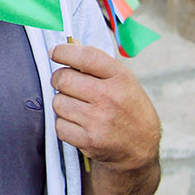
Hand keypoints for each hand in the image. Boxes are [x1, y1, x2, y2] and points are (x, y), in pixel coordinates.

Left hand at [50, 42, 160, 194]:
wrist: (139, 149)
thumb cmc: (126, 108)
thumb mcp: (122, 81)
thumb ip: (96, 64)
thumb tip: (69, 44)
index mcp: (121, 78)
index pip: (86, 57)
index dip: (64, 51)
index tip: (55, 52)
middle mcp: (110, 98)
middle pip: (64, 79)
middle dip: (59, 79)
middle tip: (64, 83)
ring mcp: (99, 120)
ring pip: (58, 102)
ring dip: (62, 103)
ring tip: (77, 107)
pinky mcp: (89, 141)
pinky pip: (59, 125)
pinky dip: (64, 124)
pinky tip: (79, 124)